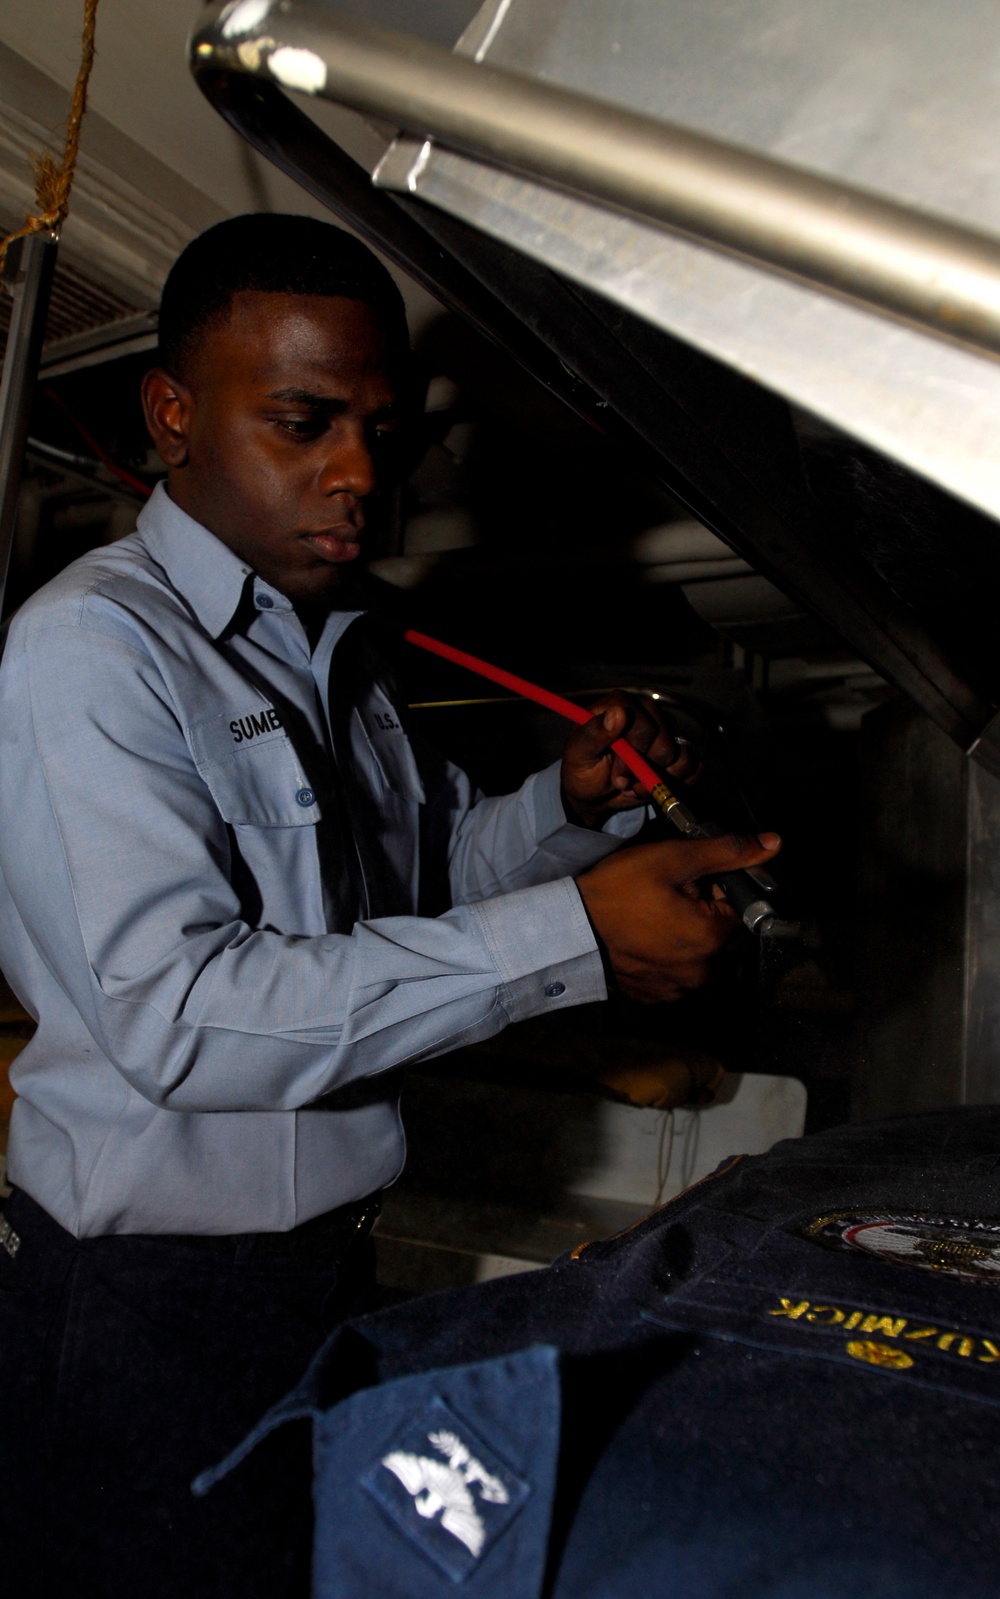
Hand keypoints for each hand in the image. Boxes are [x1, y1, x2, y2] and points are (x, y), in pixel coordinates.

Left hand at [561, 692, 699, 828]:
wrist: (594, 794)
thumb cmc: (582, 770)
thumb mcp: (579, 754)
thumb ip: (594, 733)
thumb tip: (619, 712)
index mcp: (621, 705)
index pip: (645, 724)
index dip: (635, 751)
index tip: (618, 771)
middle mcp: (648, 713)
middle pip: (666, 743)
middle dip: (644, 770)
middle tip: (622, 780)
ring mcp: (667, 732)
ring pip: (683, 756)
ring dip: (658, 780)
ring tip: (634, 785)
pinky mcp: (679, 754)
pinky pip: (695, 768)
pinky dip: (675, 785)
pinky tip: (651, 787)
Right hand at [575, 831, 780, 1002]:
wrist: (569, 928)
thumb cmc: (619, 890)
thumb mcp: (673, 859)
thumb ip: (726, 851)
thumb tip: (774, 843)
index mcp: (711, 938)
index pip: (738, 910)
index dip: (717, 891)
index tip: (689, 883)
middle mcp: (701, 972)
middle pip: (720, 937)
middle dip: (704, 916)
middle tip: (667, 899)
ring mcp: (676, 989)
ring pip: (698, 958)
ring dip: (686, 940)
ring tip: (653, 919)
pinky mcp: (654, 997)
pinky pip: (674, 975)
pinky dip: (666, 959)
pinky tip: (643, 940)